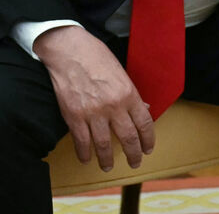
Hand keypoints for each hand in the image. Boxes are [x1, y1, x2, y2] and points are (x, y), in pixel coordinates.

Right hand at [34, 26, 154, 171]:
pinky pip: (81, 141)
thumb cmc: (97, 58)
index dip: (148, 139)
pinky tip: (87, 159)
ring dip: (107, 159)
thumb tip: (145, 109)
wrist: (70, 51)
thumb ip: (132, 95)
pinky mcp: (74, 116)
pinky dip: (84, 153)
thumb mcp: (122, 74)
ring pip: (104, 144)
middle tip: (135, 162)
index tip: (148, 148)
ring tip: (108, 166)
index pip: (144, 123)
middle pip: (128, 137)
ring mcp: (93, 113)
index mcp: (129, 94)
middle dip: (133, 154)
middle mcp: (114, 106)